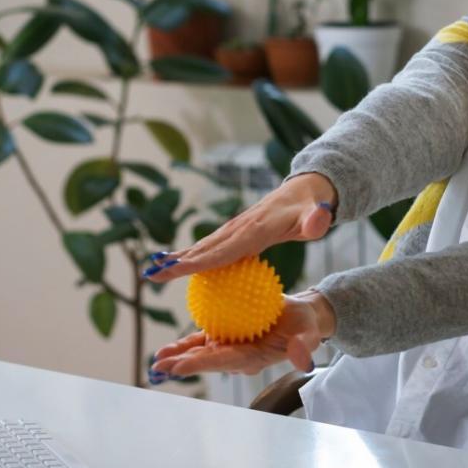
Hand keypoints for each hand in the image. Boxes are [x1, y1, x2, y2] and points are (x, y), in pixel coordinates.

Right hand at [142, 173, 337, 282]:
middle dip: (176, 263)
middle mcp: (238, 228)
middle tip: (149, 275)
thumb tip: (318, 219)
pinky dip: (191, 257)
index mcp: (254, 230)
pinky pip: (210, 248)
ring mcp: (234, 229)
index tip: (174, 270)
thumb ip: (316, 220)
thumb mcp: (317, 216)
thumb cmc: (311, 209)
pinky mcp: (235, 232)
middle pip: (203, 249)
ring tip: (152, 272)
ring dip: (177, 259)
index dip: (197, 262)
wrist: (305, 192)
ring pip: (202, 247)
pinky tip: (177, 268)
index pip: (221, 250)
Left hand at [149, 292, 334, 377]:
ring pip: (199, 353)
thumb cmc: (304, 325)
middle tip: (158, 367)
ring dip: (178, 357)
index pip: (224, 361)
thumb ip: (304, 345)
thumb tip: (303, 359)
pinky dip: (184, 344)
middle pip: (206, 360)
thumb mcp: (308, 333)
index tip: (180, 367)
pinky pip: (201, 340)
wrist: (299, 317)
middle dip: (182, 364)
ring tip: (156, 360)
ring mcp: (229, 346)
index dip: (201, 364)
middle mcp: (237, 356)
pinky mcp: (225, 335)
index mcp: (253, 358)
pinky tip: (166, 348)